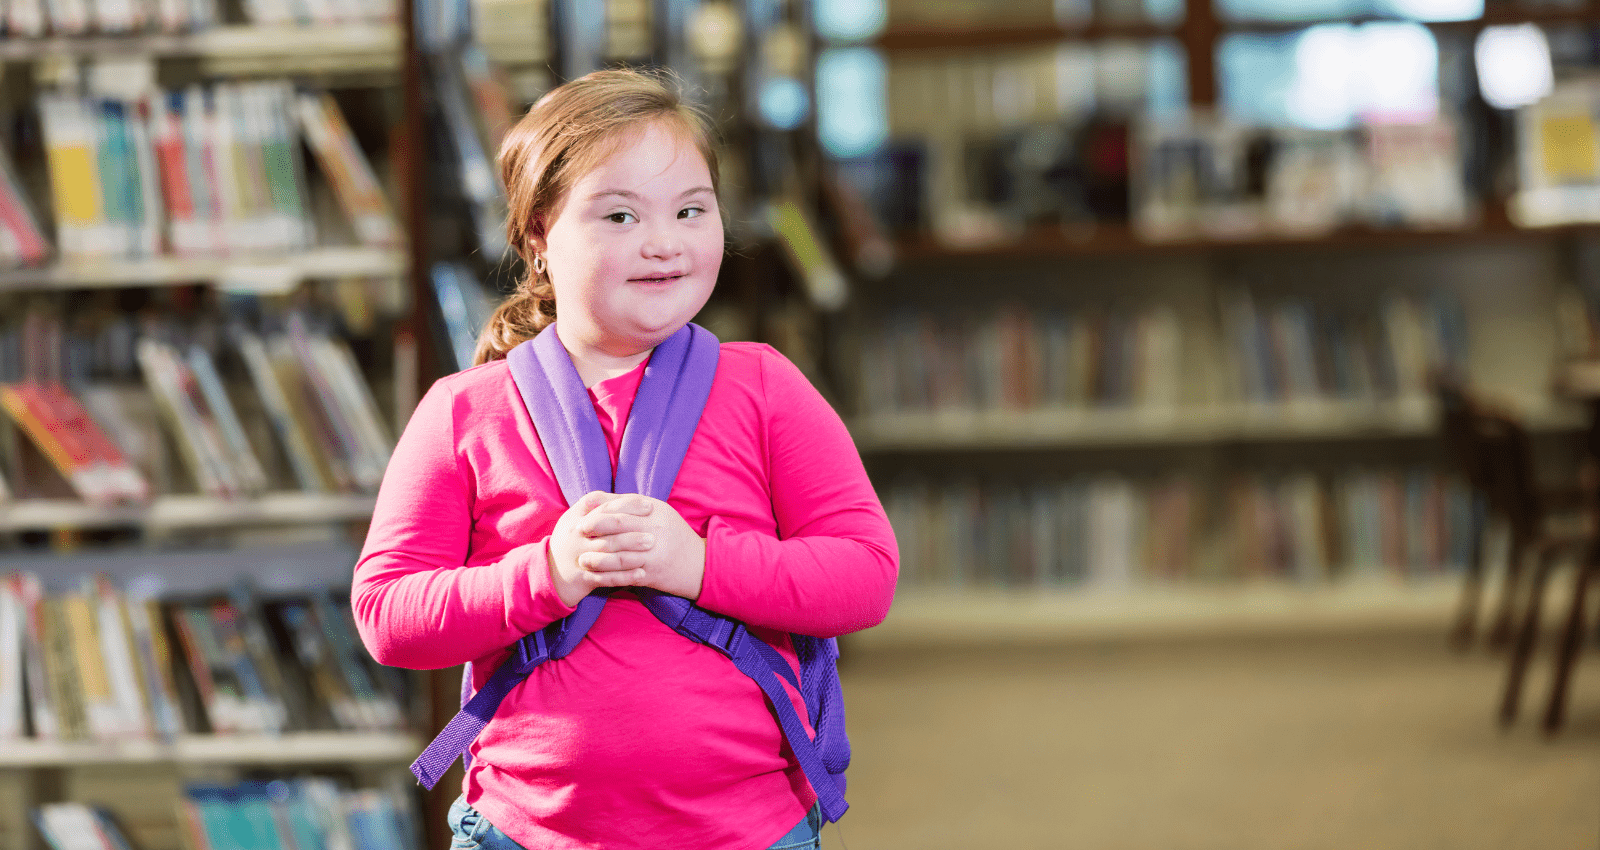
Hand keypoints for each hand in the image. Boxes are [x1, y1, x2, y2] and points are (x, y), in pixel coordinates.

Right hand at [547, 491, 654, 606]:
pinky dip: (624, 576)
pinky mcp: (582, 578)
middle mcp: (576, 536)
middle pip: (606, 529)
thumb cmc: (571, 540)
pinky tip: (642, 574)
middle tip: (654, 532)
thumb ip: (597, 506)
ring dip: (631, 551)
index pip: (604, 506)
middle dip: (632, 530)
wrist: (550, 572)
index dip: (627, 504)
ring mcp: (579, 557)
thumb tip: (628, 497)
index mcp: (576, 518)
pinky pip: (605, 578)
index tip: (649, 506)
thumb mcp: (576, 519)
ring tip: (651, 548)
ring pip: (607, 554)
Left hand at [570, 493, 706, 601]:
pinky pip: (625, 576)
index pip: (621, 508)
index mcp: (655, 512)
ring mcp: (654, 554)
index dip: (599, 512)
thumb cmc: (673, 534)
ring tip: (582, 559)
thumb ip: (626, 504)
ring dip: (597, 557)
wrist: (698, 564)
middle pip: (618, 527)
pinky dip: (608, 577)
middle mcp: (654, 530)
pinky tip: (595, 577)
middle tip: (578, 534)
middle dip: (595, 529)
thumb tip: (592, 498)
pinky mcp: (652, 574)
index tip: (582, 518)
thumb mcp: (657, 512)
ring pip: (619, 554)